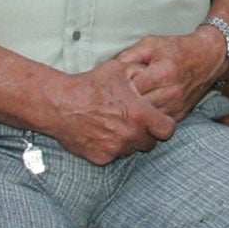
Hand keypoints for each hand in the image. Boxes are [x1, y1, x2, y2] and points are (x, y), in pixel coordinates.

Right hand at [46, 58, 176, 164]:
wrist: (60, 104)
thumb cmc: (90, 85)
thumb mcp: (118, 69)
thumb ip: (140, 72)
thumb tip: (150, 73)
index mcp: (139, 114)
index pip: (167, 130)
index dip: (164, 124)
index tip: (156, 120)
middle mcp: (130, 134)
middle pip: (150, 143)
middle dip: (145, 133)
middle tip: (132, 121)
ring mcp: (116, 149)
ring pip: (131, 149)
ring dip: (127, 141)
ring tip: (113, 125)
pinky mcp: (102, 158)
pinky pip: (113, 155)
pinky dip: (110, 147)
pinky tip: (100, 133)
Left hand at [115, 31, 226, 121]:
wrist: (208, 58)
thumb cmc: (176, 49)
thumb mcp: (151, 44)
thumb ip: (130, 55)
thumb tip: (110, 68)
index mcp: (162, 73)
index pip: (133, 88)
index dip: (120, 88)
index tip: (114, 87)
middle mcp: (171, 92)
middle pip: (139, 106)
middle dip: (126, 103)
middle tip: (116, 100)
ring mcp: (177, 106)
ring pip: (148, 119)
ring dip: (137, 114)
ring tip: (126, 107)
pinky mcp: (181, 115)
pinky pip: (159, 123)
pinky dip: (149, 119)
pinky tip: (142, 111)